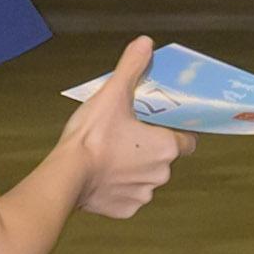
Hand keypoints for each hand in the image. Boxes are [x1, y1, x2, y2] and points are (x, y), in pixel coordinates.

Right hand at [61, 37, 185, 219]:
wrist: (67, 176)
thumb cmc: (93, 136)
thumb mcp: (113, 93)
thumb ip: (132, 67)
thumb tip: (145, 44)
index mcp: (166, 147)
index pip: (187, 140)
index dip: (175, 131)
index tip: (159, 124)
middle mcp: (160, 174)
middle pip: (163, 158)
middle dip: (148, 148)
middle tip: (126, 134)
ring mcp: (142, 194)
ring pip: (144, 178)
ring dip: (133, 169)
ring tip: (110, 154)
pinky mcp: (124, 209)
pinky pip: (126, 196)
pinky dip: (117, 187)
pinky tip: (101, 174)